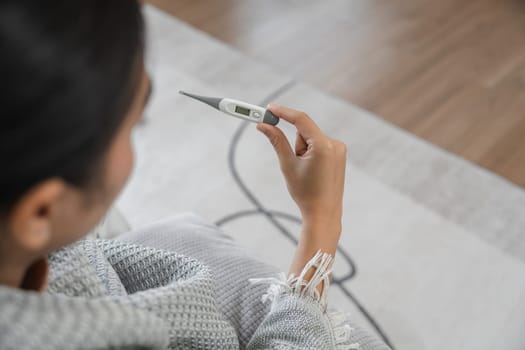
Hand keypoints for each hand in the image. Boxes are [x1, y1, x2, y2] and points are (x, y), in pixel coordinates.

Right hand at [256, 104, 347, 294]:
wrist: (323, 214)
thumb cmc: (305, 192)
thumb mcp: (287, 165)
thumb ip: (276, 141)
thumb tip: (263, 125)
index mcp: (323, 146)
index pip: (301, 120)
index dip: (283, 112)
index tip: (268, 109)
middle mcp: (335, 144)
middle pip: (305, 132)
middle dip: (295, 144)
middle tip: (293, 163)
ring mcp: (339, 149)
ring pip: (311, 139)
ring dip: (303, 150)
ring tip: (306, 172)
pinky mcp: (339, 154)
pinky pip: (319, 145)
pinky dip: (311, 153)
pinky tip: (314, 172)